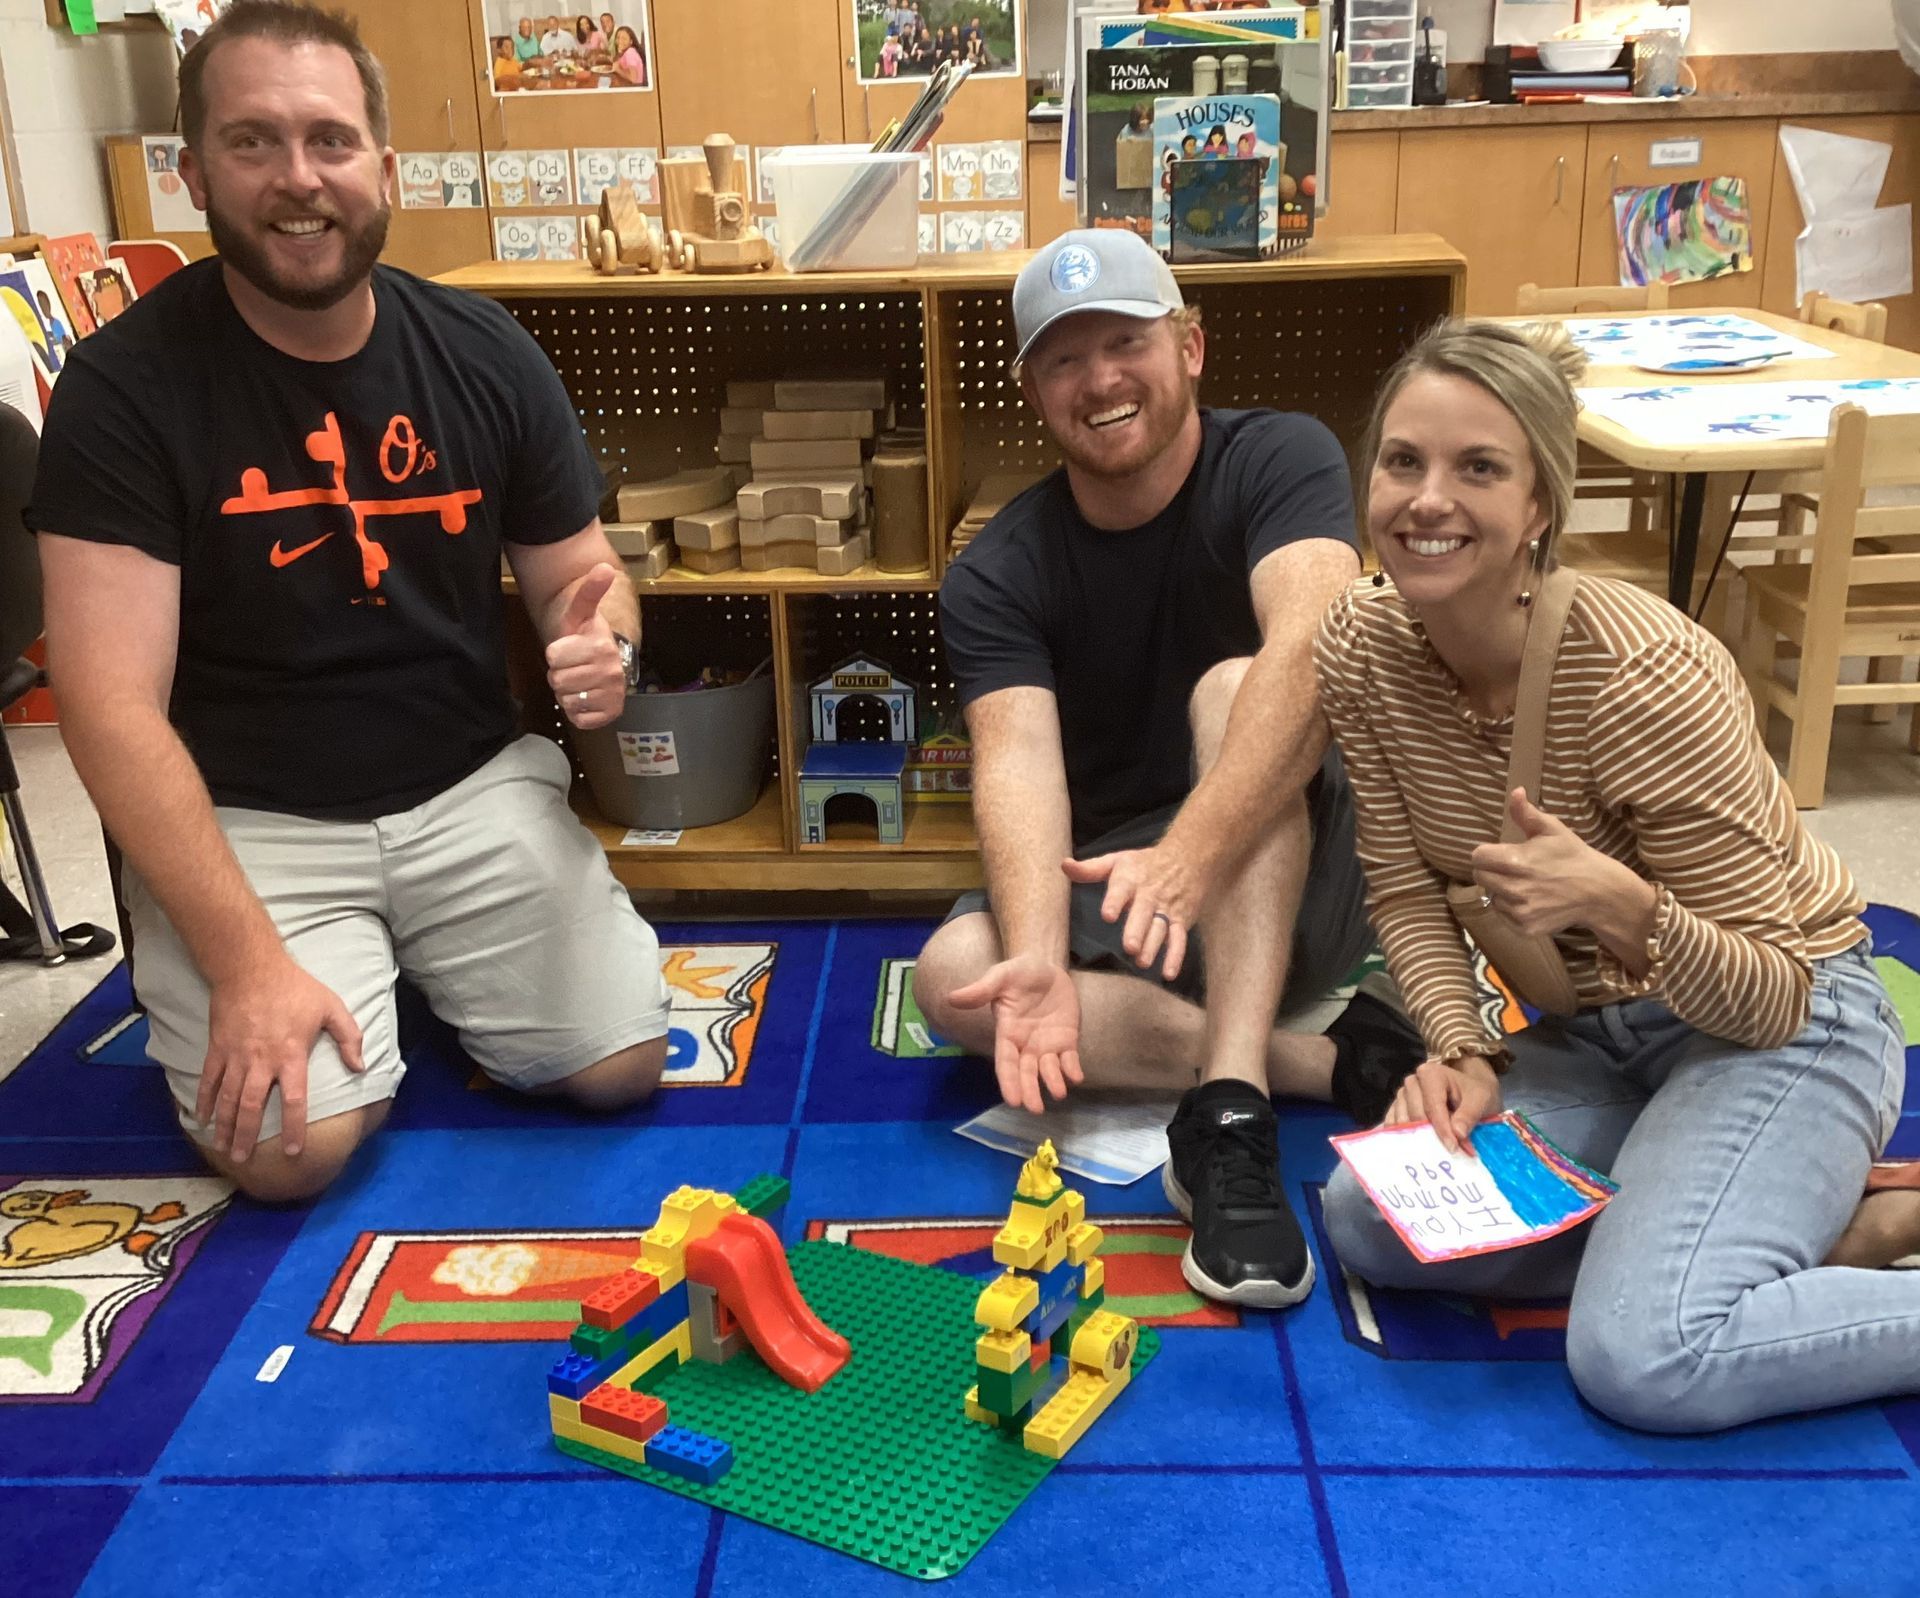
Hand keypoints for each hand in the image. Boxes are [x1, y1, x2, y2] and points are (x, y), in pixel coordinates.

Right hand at [198, 955, 364, 1163]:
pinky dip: (204, 1101)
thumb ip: (349, 1037)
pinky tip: (202, 1119)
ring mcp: (236, 1056)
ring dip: (225, 1126)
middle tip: (243, 1161)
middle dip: (247, 1136)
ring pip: (228, 1099)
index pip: (294, 1100)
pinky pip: (208, 1080)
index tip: (293, 1151)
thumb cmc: (294, 988)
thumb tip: (360, 1067)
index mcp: (291, 1055)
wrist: (250, 968)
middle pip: (252, 1107)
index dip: (294, 1128)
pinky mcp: (217, 1048)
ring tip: (224, 1148)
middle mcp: (261, 1061)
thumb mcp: (331, 1007)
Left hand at [546, 564, 625, 729]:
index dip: (554, 652)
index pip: (553, 656)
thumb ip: (589, 591)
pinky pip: (579, 719)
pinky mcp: (610, 714)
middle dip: (559, 673)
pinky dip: (577, 711)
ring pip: (567, 700)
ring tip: (578, 679)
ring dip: (567, 692)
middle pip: (558, 679)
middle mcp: (612, 672)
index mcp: (602, 647)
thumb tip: (603, 566)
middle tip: (572, 665)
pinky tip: (585, 696)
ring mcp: (613, 695)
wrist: (599, 657)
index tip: (568, 647)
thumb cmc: (583, 634)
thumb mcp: (580, 611)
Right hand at [947, 955, 1083, 1114]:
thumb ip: (980, 990)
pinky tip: (1077, 1077)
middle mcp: (1026, 1045)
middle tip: (1035, 1109)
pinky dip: (1073, 1069)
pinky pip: (1070, 1059)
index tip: (1013, 1100)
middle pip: (1026, 1073)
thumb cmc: (1018, 973)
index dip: (1009, 1081)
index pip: (1006, 1062)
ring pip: (1049, 1070)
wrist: (1045, 966)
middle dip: (1030, 1091)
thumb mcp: (999, 977)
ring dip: (1053, 1082)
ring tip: (1059, 1093)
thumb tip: (951, 998)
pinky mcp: (1067, 1039)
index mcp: (1008, 1033)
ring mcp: (1047, 1044)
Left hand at [1061, 839, 1211, 980]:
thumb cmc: (1144, 863)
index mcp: (1131, 879)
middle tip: (1129, 947)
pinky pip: (1179, 939)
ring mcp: (1167, 909)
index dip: (1115, 902)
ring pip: (1160, 928)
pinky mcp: (1181, 920)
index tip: (1108, 915)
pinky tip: (1168, 974)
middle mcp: (1149, 895)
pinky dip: (1176, 956)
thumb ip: (1090, 869)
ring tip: (1142, 962)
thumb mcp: (1117, 861)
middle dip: (1137, 930)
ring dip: (1153, 946)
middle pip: (1143, 913)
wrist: (1188, 857)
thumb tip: (1064, 865)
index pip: (1121, 890)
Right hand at [1383, 1054, 1502, 1154]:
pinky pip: (1393, 1125)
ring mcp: (1402, 1095)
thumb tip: (1457, 1134)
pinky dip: (1404, 1137)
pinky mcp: (1397, 1108)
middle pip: (1415, 1116)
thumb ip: (1469, 1115)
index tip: (1453, 1148)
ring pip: (1403, 1122)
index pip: (1432, 1107)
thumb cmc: (1474, 1093)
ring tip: (1436, 1149)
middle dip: (1432, 1135)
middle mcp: (1412, 1082)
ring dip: (1417, 1138)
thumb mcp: (1481, 1100)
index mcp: (1431, 1074)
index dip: (1442, 1129)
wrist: (1468, 1090)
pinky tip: (1418, 1147)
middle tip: (1449, 1151)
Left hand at [1469, 787, 1628, 938]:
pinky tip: (1531, 899)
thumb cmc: (1573, 856)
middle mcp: (1514, 888)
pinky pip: (1504, 915)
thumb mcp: (1552, 829)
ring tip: (1525, 883)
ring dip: (1501, 890)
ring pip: (1492, 896)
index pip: (1478, 857)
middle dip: (1491, 870)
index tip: (1500, 852)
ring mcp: (1520, 910)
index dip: (1487, 853)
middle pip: (1480, 877)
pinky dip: (1512, 908)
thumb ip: (1527, 813)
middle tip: (1513, 868)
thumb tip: (1515, 792)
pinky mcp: (1525, 927)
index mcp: (1516, 861)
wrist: (1598, 892)